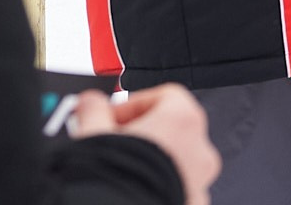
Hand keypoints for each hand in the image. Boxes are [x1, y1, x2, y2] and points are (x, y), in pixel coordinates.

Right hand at [72, 84, 218, 204]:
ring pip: (177, 161)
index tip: (112, 116)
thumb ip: (94, 110)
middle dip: (142, 134)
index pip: (165, 96)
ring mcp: (200, 180)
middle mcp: (199, 149)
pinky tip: (132, 190)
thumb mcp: (93, 135)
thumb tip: (90, 103)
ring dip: (152, 161)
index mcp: (183, 120)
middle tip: (113, 143)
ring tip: (120, 172)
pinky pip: (177, 188)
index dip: (133, 104)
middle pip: (173, 128)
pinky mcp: (193, 203)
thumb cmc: (113, 180)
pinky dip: (158, 186)